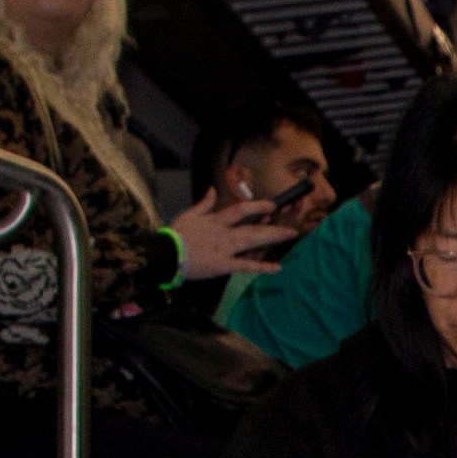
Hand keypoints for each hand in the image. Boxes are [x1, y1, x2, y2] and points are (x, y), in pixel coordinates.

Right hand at [169, 186, 292, 280]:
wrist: (164, 253)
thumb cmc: (175, 235)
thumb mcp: (188, 214)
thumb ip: (204, 203)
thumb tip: (212, 189)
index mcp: (216, 221)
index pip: (240, 210)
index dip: (258, 206)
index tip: (272, 205)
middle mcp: (224, 233)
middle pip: (253, 227)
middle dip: (274, 226)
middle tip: (292, 227)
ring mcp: (224, 249)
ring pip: (253, 242)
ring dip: (272, 238)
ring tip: (290, 236)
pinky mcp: (222, 265)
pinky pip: (245, 266)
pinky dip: (261, 267)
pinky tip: (277, 268)